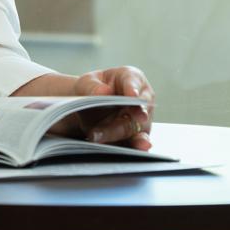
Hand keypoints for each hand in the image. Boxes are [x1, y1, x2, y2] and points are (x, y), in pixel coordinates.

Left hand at [12, 66, 154, 150]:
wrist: (90, 107)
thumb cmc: (93, 88)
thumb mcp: (87, 82)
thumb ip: (92, 86)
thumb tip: (104, 92)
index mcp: (133, 78)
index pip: (134, 83)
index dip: (133, 90)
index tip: (132, 96)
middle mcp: (143, 100)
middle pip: (137, 111)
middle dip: (124, 119)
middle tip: (118, 121)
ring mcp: (142, 121)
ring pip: (134, 130)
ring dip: (116, 135)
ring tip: (96, 136)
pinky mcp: (135, 137)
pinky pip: (132, 145)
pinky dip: (125, 149)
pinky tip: (116, 151)